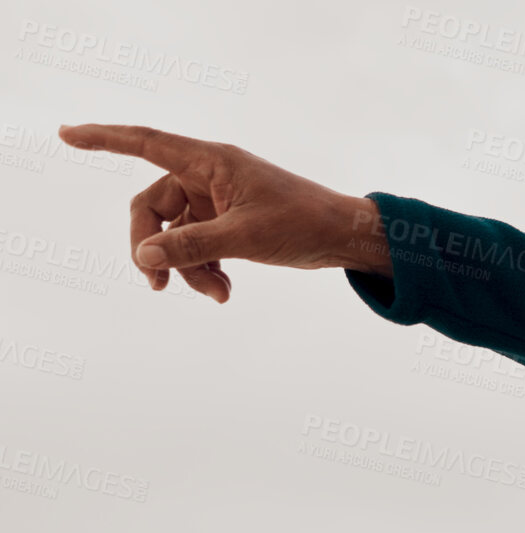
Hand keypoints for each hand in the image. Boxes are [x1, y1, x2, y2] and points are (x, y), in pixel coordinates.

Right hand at [56, 123, 390, 302]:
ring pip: (176, 233)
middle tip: (158, 285)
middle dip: (154, 247)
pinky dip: (205, 268)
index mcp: (210, 161)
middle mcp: (209, 174)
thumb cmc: (304, 224)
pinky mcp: (230, 221)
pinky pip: (198, 243)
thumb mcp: (243, 238)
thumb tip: (143, 257)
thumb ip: (191, 247)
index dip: (103, 139)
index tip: (66, 134)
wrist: (347, 238)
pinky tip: (225, 292)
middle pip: (152, 207)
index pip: (144, 143)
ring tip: (217, 294)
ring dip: (187, 267)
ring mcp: (218, 199)